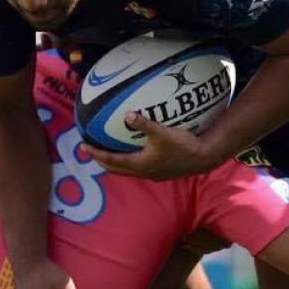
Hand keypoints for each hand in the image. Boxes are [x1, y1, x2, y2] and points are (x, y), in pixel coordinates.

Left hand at [83, 112, 219, 180]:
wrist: (204, 158)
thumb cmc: (183, 146)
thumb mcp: (162, 132)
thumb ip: (144, 124)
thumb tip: (127, 114)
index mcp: (140, 164)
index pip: (112, 160)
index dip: (97, 154)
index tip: (84, 146)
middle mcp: (144, 172)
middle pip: (116, 169)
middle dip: (101, 160)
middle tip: (90, 151)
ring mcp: (152, 174)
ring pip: (126, 170)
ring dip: (114, 163)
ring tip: (106, 153)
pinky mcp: (161, 172)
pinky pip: (137, 167)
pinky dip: (128, 161)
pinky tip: (132, 152)